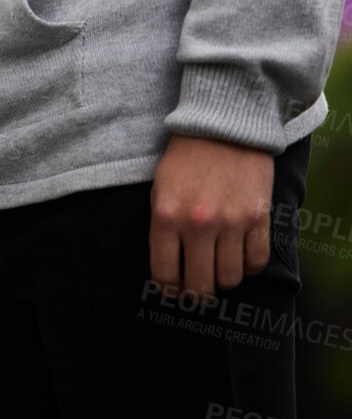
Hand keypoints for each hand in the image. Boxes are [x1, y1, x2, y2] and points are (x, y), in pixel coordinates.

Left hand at [149, 133, 275, 298]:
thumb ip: (162, 228)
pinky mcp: (258, 218)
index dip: (168, 291)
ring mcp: (231, 223)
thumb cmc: (186, 157)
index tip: (173, 291)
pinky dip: (250, 265)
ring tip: (219, 264)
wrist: (223, 124)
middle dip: (197, 294)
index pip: (164, 275)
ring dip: (224, 278)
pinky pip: (257, 263)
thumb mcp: (160, 188)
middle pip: (200, 286)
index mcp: (167, 216)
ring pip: (231, 280)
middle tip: (198, 287)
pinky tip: (241, 252)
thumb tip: (167, 269)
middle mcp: (198, 224)